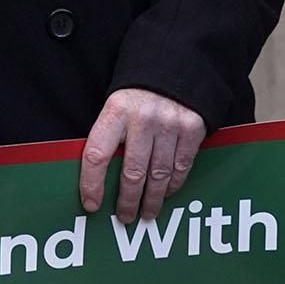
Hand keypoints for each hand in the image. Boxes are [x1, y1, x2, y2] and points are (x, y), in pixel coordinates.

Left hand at [79, 88, 207, 222]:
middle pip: (132, 172)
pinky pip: (182, 167)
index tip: (91, 204)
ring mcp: (170, 124)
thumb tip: (98, 180)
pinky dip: (173, 185)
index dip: (91, 184)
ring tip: (147, 213)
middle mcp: (143, 118)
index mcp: (116, 111)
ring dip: (152, 200)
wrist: (175, 66)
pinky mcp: (192, 128)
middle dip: (128, 201)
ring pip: (159, 175)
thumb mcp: (115, 107)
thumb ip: (109, 137)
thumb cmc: (138, 96)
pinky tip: (167, 193)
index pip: (97, 154)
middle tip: (125, 218)